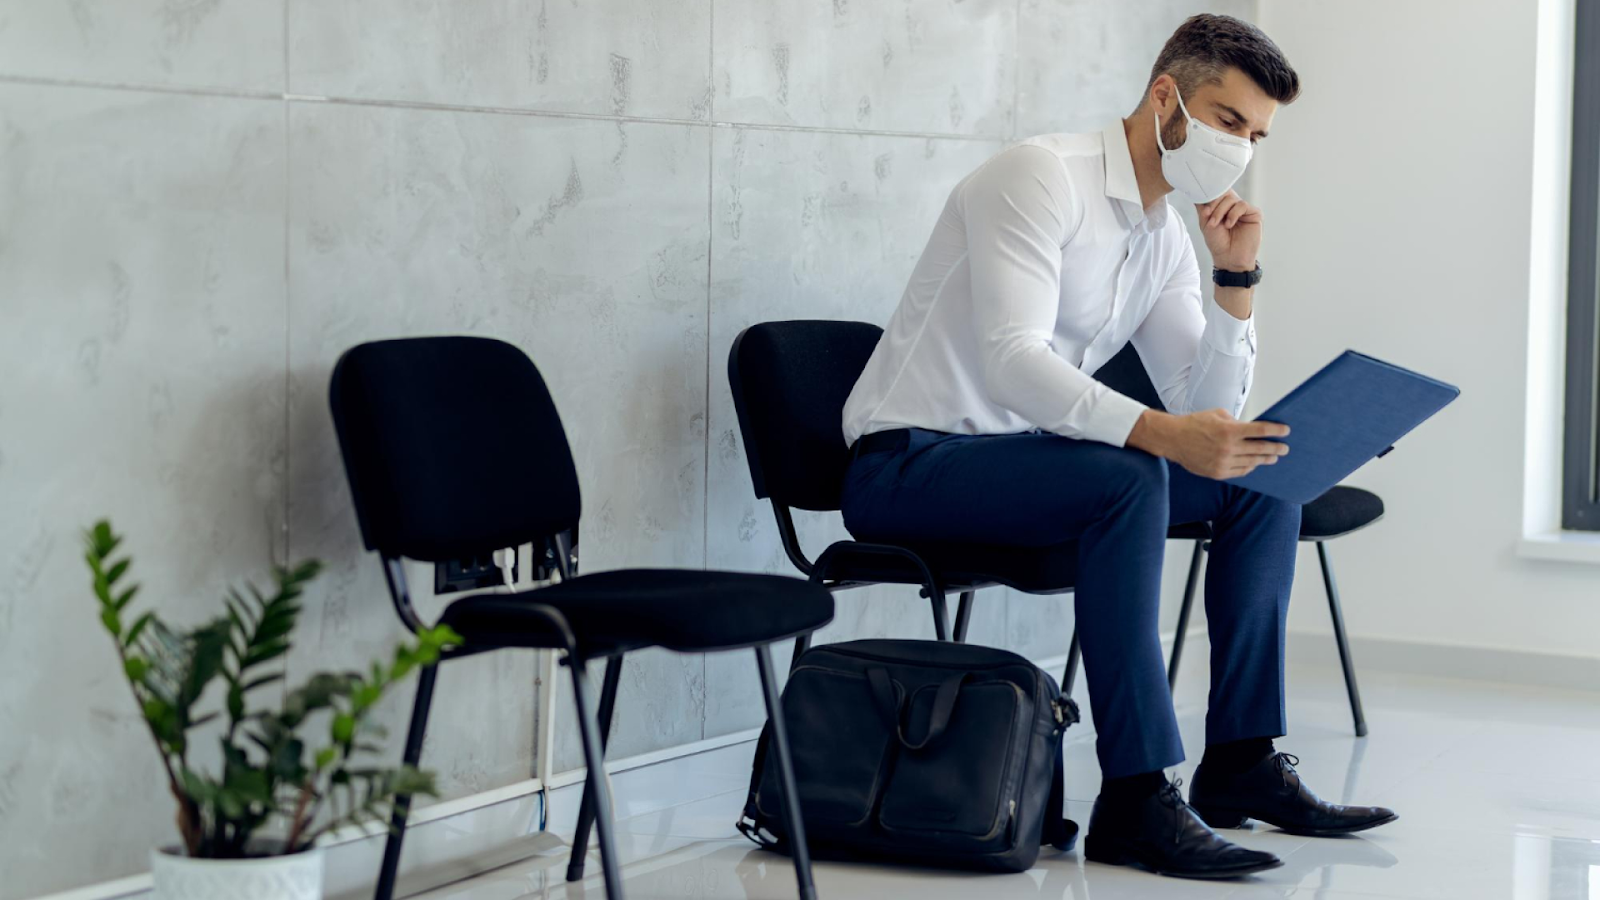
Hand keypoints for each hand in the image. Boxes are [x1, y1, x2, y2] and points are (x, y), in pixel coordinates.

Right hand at [1127, 408, 1288, 479]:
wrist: (1172, 439)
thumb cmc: (1193, 424)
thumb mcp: (1217, 414)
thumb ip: (1236, 422)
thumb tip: (1251, 429)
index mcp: (1229, 430)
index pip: (1260, 430)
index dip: (1276, 431)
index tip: (1286, 431)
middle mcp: (1228, 448)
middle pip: (1260, 449)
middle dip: (1275, 448)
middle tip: (1284, 448)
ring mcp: (1223, 462)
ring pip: (1252, 462)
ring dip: (1265, 459)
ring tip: (1272, 457)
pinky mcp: (1217, 473)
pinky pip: (1240, 472)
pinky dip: (1249, 468)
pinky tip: (1254, 464)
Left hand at [1198, 190, 1260, 272]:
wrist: (1228, 258)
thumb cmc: (1217, 242)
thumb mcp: (1205, 222)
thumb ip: (1203, 207)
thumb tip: (1197, 191)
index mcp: (1223, 206)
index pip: (1217, 192)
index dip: (1209, 197)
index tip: (1203, 211)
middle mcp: (1234, 206)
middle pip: (1224, 193)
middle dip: (1213, 205)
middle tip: (1208, 217)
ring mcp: (1244, 209)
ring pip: (1232, 199)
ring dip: (1221, 211)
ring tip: (1216, 224)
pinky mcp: (1254, 214)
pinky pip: (1242, 205)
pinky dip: (1233, 214)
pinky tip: (1229, 224)